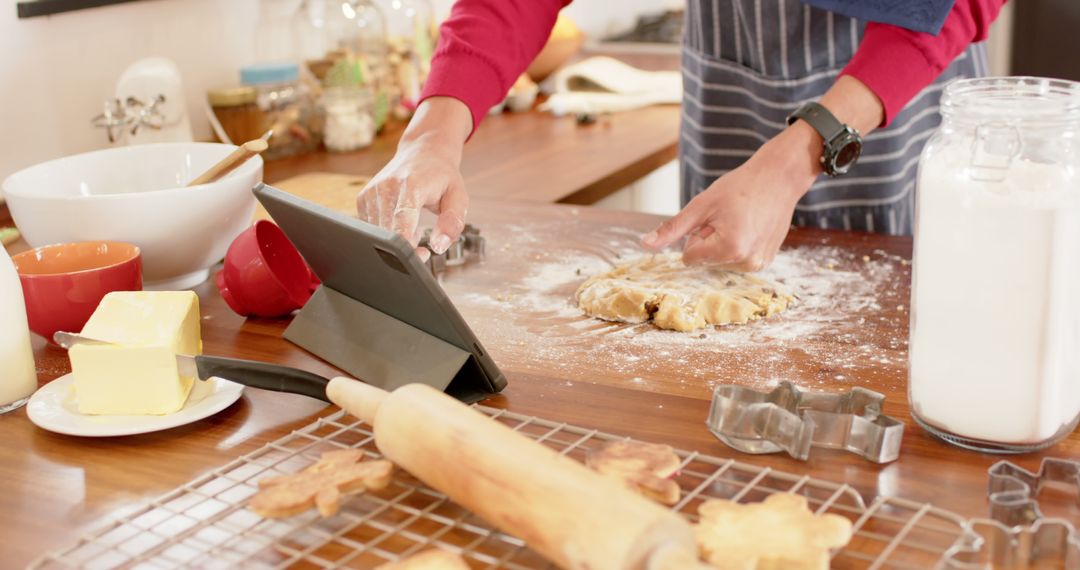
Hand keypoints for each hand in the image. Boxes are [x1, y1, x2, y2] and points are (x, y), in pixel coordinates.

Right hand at [357, 97, 472, 261]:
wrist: (422, 151)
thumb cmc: (442, 177)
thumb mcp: (458, 197)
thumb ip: (452, 223)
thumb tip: (439, 246)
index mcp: (410, 186)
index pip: (402, 225)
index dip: (409, 248)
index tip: (423, 256)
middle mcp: (386, 187)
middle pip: (386, 233)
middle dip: (404, 250)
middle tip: (423, 251)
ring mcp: (371, 192)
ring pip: (376, 234)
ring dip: (395, 241)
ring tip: (414, 228)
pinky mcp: (363, 198)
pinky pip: (370, 228)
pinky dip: (385, 233)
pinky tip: (400, 223)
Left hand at [641, 123, 820, 270]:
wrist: (779, 178)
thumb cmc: (739, 187)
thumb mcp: (701, 205)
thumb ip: (672, 229)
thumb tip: (645, 245)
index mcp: (729, 249)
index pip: (689, 257)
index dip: (696, 234)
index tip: (713, 218)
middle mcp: (746, 262)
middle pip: (705, 261)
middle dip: (710, 240)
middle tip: (729, 217)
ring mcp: (758, 264)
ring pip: (719, 262)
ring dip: (723, 243)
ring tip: (740, 220)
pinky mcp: (765, 262)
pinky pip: (736, 261)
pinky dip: (737, 246)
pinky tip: (750, 227)